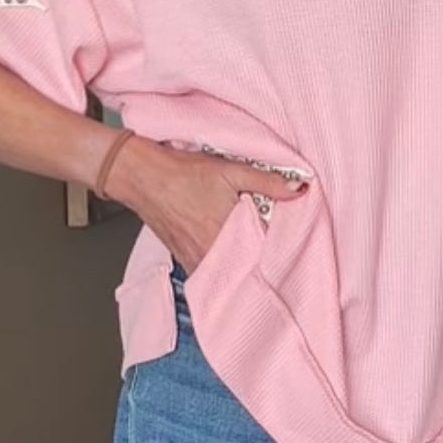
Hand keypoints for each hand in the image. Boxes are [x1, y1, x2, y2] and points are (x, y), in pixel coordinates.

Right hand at [103, 138, 308, 271]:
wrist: (141, 176)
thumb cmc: (182, 173)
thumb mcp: (231, 170)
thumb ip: (268, 182)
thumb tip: (300, 188)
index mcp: (228, 233)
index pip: (265, 252)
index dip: (280, 248)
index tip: (292, 243)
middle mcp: (212, 253)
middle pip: (249, 265)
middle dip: (263, 258)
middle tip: (275, 246)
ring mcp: (196, 260)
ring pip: (230, 271)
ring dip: (243, 263)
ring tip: (255, 251)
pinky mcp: (185, 259)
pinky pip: (211, 271)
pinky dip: (223, 266)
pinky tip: (230, 253)